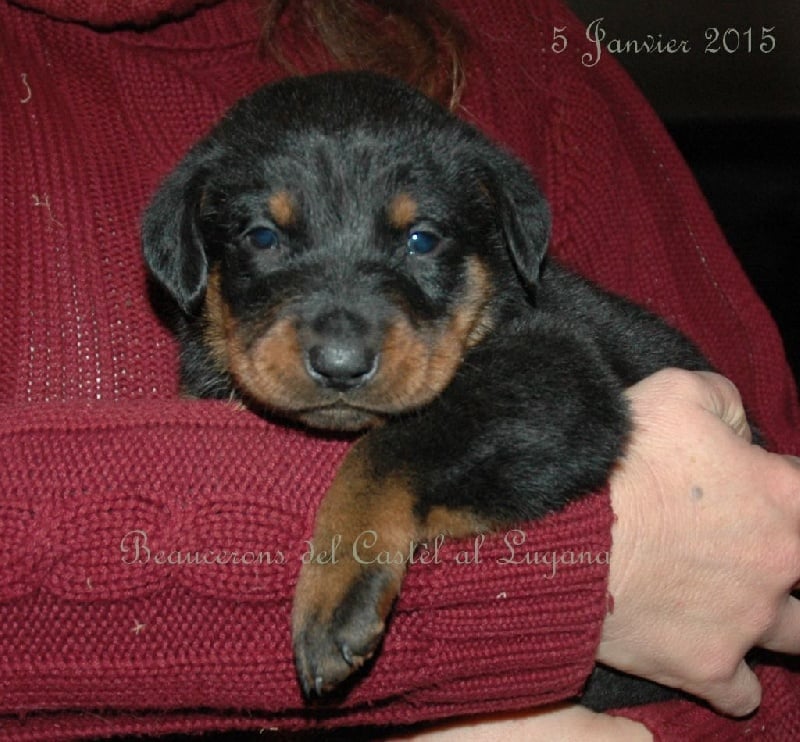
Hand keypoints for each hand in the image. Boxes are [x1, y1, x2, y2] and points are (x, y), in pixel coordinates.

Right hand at [598, 368, 799, 715]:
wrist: (558, 532)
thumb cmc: (616, 461)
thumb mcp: (672, 393)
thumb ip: (724, 399)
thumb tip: (739, 426)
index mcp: (780, 497)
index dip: (775, 488)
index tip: (744, 488)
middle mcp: (779, 564)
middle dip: (782, 558)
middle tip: (739, 548)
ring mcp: (745, 622)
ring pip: (797, 636)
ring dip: (773, 619)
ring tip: (736, 606)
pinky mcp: (705, 665)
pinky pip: (741, 692)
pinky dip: (730, 678)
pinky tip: (712, 658)